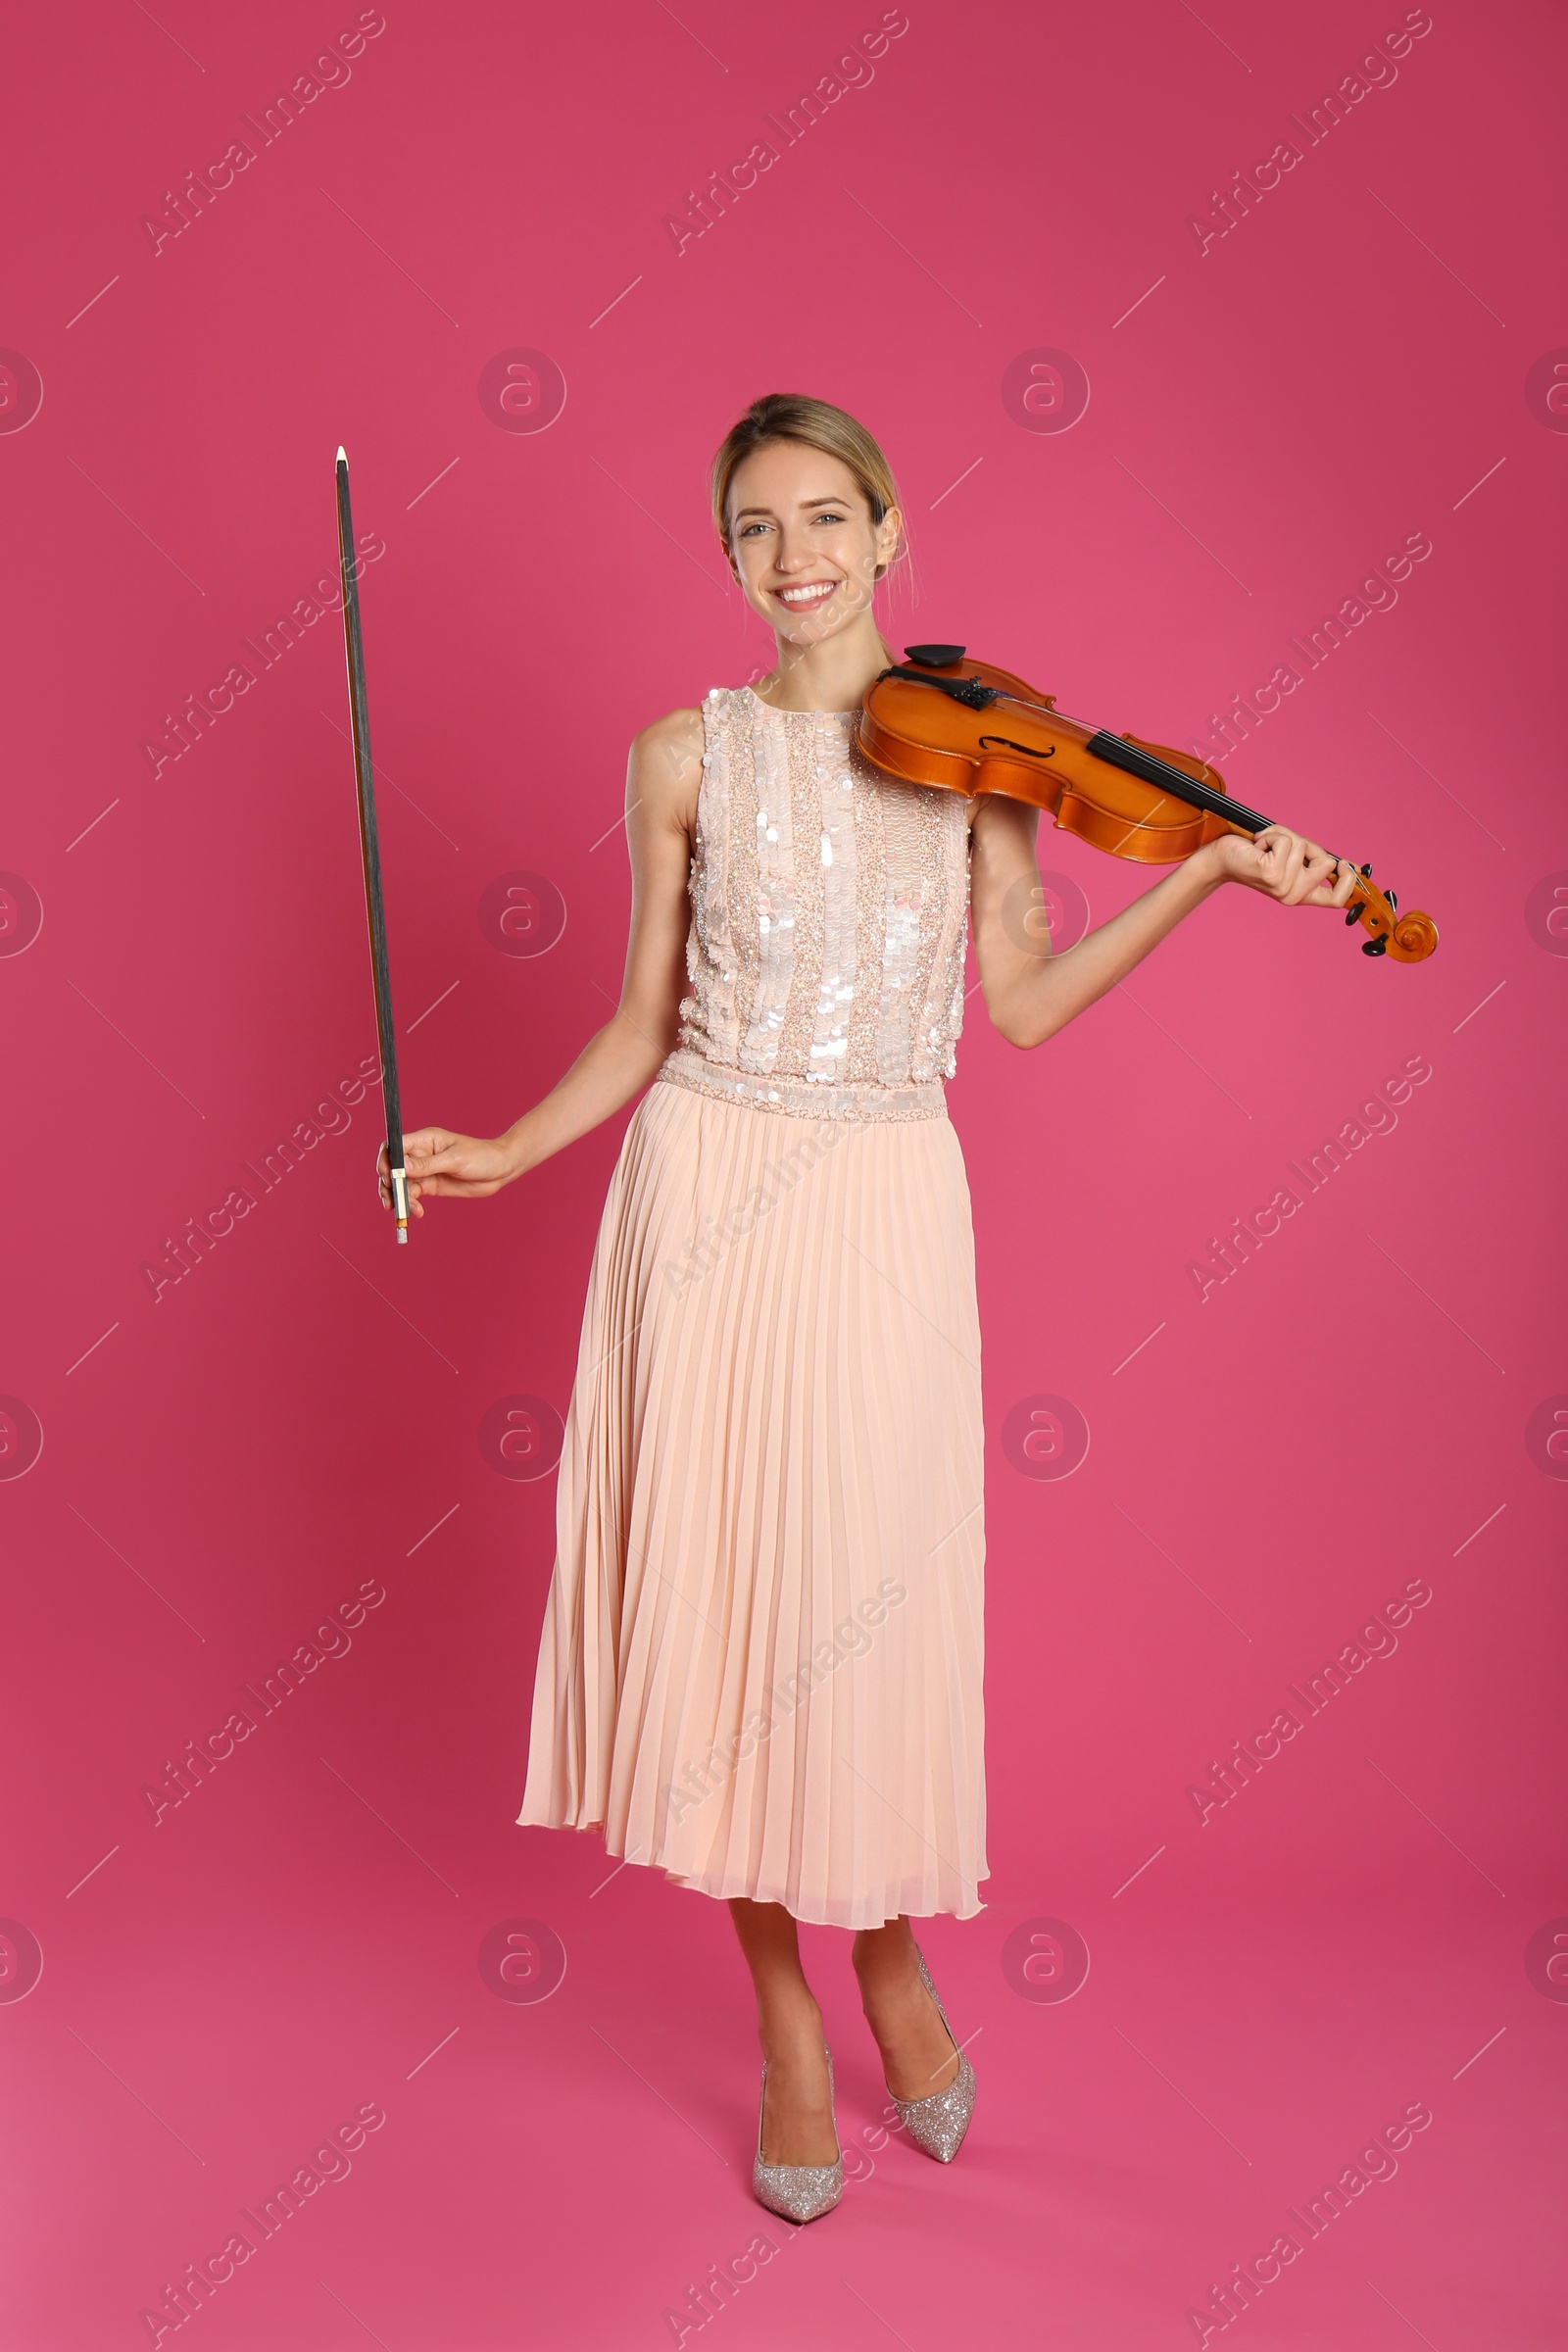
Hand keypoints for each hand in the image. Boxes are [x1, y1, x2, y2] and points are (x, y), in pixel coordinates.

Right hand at [376, 1128, 514, 1217]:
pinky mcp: (431, 1185)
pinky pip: (413, 1195)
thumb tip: (402, 1167)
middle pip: (393, 1168)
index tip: (387, 1178)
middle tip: (391, 1202)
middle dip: (388, 1185)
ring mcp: (425, 1171)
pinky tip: (417, 1212)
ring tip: (406, 1212)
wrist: (501, 1169)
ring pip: (401, 1184)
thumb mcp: (455, 1160)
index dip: (386, 1161)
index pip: (395, 1147)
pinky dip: (411, 1204)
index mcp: (425, 1140)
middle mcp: (421, 1154)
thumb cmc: (481, 1157)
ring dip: (399, 1198)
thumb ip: (427, 1164)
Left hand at [1201, 827, 1362, 910]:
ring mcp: (1283, 886)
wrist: (1223, 859)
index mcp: (1301, 895)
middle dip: (1307, 845)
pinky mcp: (1271, 874)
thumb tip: (1346, 863)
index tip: (1345, 865)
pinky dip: (1271, 835)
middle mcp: (1293, 895)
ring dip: (1283, 836)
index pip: (1337, 899)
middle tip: (1281, 848)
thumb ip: (1313, 861)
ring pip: (1304, 846)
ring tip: (1265, 846)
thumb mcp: (1291, 860)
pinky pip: (1285, 841)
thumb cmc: (1257, 855)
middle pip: (1326, 861)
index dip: (1348, 881)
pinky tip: (1258, 846)